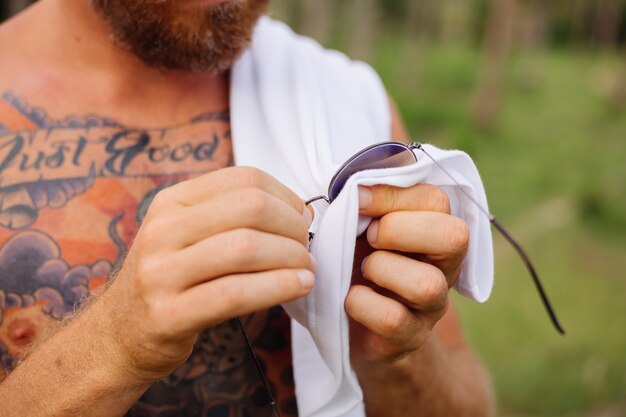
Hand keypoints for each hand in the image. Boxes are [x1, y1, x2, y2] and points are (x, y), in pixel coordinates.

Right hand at [98, 167, 314, 380]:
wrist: (120, 335)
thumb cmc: (171, 280)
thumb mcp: (188, 235)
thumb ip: (234, 217)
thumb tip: (301, 212)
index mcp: (171, 202)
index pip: (244, 179)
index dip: (286, 196)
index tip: (301, 218)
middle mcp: (162, 230)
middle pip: (250, 207)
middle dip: (292, 226)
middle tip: (305, 246)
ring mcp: (160, 272)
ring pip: (246, 248)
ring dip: (292, 257)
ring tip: (306, 269)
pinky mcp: (168, 315)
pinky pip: (236, 293)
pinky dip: (279, 286)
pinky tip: (299, 287)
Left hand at [346, 184, 468, 362]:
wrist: (355, 326)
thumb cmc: (358, 264)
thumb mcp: (363, 227)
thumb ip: (368, 201)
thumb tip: (358, 182)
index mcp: (435, 230)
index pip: (436, 199)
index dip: (391, 195)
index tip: (356, 200)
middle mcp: (444, 266)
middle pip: (454, 236)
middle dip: (399, 228)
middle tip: (369, 237)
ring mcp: (432, 305)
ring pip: (427, 284)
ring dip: (382, 269)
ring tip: (363, 271)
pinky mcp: (410, 337)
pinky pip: (393, 318)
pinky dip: (361, 304)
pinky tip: (350, 299)